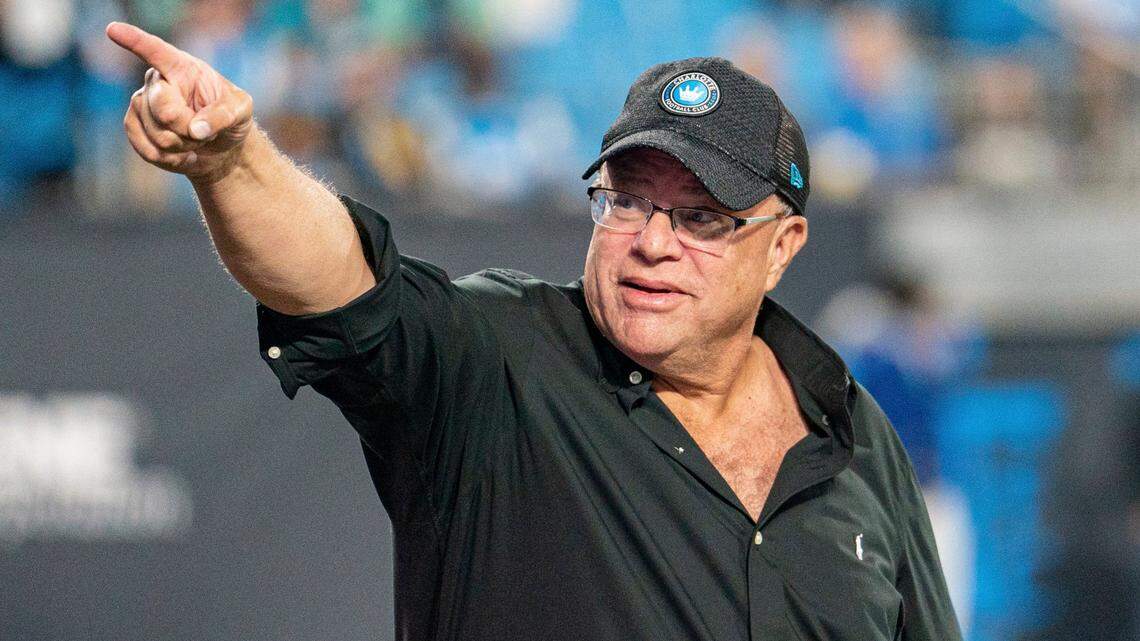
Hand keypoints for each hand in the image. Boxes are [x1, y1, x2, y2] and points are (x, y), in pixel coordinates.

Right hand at [106, 22, 253, 181]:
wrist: (222, 147)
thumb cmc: (232, 119)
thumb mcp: (241, 111)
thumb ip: (222, 115)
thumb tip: (194, 130)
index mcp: (181, 67)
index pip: (156, 51)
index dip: (134, 41)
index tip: (113, 30)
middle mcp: (157, 82)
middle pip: (163, 108)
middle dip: (188, 128)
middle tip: (204, 131)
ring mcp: (141, 104)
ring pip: (157, 134)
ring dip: (183, 146)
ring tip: (195, 140)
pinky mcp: (135, 127)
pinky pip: (147, 150)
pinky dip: (170, 160)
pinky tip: (183, 156)